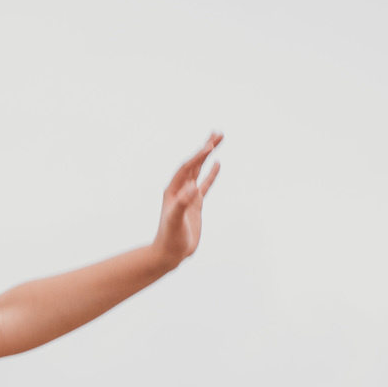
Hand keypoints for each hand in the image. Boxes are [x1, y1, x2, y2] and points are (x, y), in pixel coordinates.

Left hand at [154, 133, 222, 264]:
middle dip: (205, 148)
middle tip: (218, 133)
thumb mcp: (174, 221)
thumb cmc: (170, 238)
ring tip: (218, 140)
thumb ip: (181, 204)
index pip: (187, 168)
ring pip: (199, 170)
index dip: (198, 156)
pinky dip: (211, 174)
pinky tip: (218, 164)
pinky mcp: (195, 204)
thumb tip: (192, 188)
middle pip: (194, 163)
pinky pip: (205, 184)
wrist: (169, 253)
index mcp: (173, 190)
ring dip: (208, 155)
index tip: (210, 145)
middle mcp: (180, 189)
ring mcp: (188, 195)